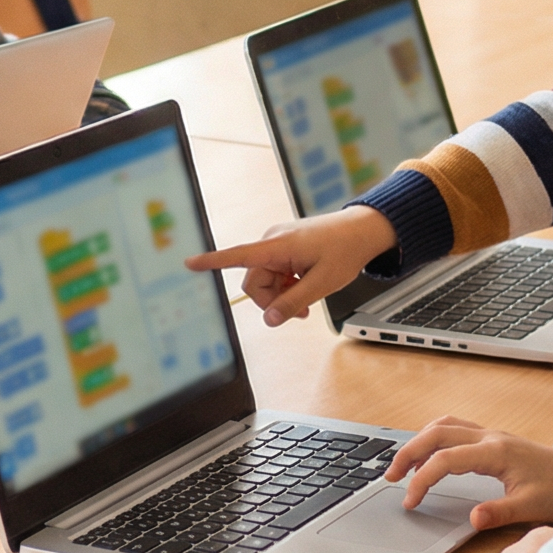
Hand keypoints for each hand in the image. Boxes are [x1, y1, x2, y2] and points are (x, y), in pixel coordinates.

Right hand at [187, 205, 397, 325]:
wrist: (363, 231)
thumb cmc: (345, 251)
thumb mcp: (322, 284)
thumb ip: (293, 302)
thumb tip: (268, 320)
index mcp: (278, 246)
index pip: (237, 256)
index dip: (212, 262)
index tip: (189, 263)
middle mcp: (271, 241)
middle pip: (253, 281)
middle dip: (271, 300)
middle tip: (299, 312)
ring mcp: (277, 243)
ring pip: (264, 280)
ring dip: (280, 295)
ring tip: (305, 301)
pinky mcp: (283, 247)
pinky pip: (274, 272)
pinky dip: (286, 285)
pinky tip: (303, 287)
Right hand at [385, 415, 552, 530]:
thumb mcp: (530, 507)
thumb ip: (499, 512)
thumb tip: (473, 519)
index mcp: (495, 452)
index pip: (446, 459)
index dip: (422, 479)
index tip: (411, 500)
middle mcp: (488, 437)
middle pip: (436, 433)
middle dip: (408, 453)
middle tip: (390, 477)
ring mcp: (488, 434)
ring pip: (442, 425)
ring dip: (418, 441)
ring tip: (403, 466)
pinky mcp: (489, 438)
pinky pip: (453, 428)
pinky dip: (433, 438)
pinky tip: (427, 456)